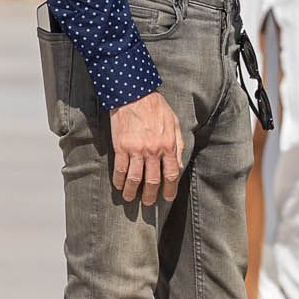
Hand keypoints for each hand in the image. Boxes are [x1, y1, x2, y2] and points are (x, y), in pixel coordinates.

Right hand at [109, 91, 183, 206]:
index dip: (170, 189)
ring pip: (135, 178)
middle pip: (153, 180)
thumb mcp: (174, 124)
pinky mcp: (121, 147)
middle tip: (149, 203)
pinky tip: (120, 186)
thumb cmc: (156, 108)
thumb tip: (178, 164)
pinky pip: (120, 169)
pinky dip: (119, 180)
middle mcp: (153, 150)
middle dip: (151, 195)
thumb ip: (178, 145)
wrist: (134, 95)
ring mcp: (136, 150)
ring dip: (133, 192)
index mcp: (168, 145)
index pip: (171, 174)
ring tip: (131, 198)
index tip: (167, 197)